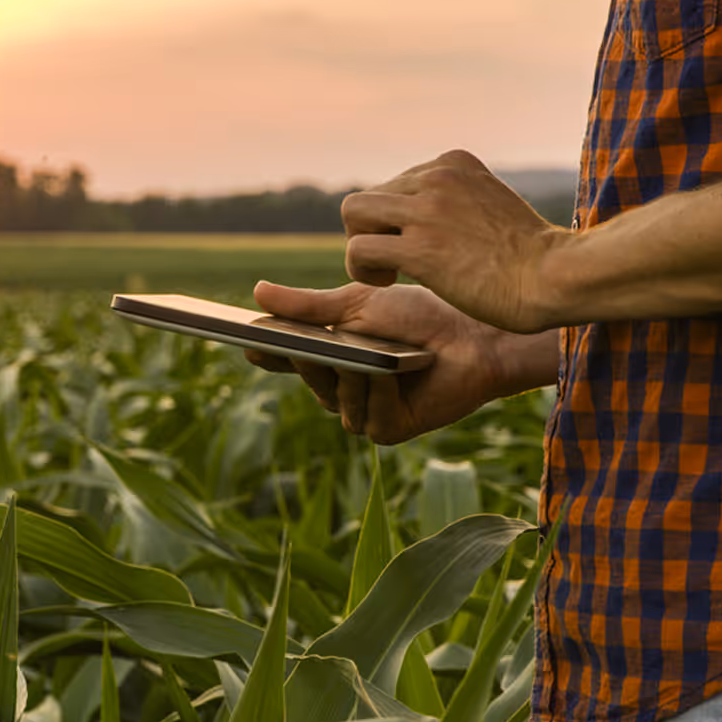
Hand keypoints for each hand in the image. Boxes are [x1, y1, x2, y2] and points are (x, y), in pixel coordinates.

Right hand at [244, 280, 559, 444]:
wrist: (474, 335)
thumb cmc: (419, 315)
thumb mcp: (356, 304)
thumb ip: (307, 306)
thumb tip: (256, 293)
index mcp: (334, 355)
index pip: (291, 358)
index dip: (270, 353)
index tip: (247, 342)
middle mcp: (346, 386)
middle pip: (310, 380)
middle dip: (309, 360)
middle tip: (296, 344)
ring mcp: (366, 410)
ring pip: (337, 400)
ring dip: (349, 375)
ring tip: (359, 354)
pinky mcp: (391, 428)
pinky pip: (367, 416)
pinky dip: (377, 391)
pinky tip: (392, 372)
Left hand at [341, 149, 568, 333]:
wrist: (554, 277)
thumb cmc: (532, 256)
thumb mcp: (491, 205)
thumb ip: (458, 202)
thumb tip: (426, 223)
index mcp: (454, 164)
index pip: (397, 182)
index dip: (398, 218)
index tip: (418, 244)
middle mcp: (437, 177)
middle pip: (370, 196)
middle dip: (373, 231)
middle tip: (394, 262)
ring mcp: (427, 210)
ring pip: (354, 213)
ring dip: (361, 245)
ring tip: (386, 272)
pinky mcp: (420, 248)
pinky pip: (359, 249)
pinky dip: (361, 269)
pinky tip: (388, 282)